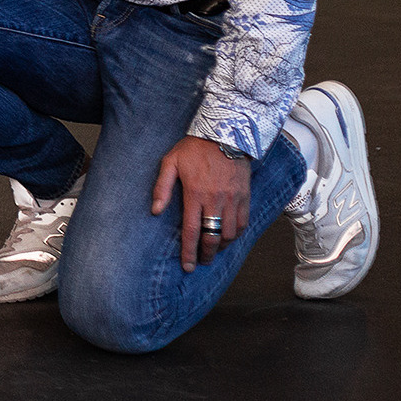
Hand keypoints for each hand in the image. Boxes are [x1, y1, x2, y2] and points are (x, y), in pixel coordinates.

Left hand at [152, 135, 250, 272]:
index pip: (192, 230)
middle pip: (212, 237)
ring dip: (221, 246)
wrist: (225, 134)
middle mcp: (216, 200)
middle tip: (200, 262)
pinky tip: (228, 237)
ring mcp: (233, 200)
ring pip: (230, 234)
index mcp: (195, 194)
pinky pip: (243, 223)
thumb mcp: (170, 162)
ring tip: (213, 250)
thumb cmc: (194, 148)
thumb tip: (154, 211)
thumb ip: (162, 187)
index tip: (187, 266)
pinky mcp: (245, 197)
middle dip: (206, 254)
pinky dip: (236, 235)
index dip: (189, 251)